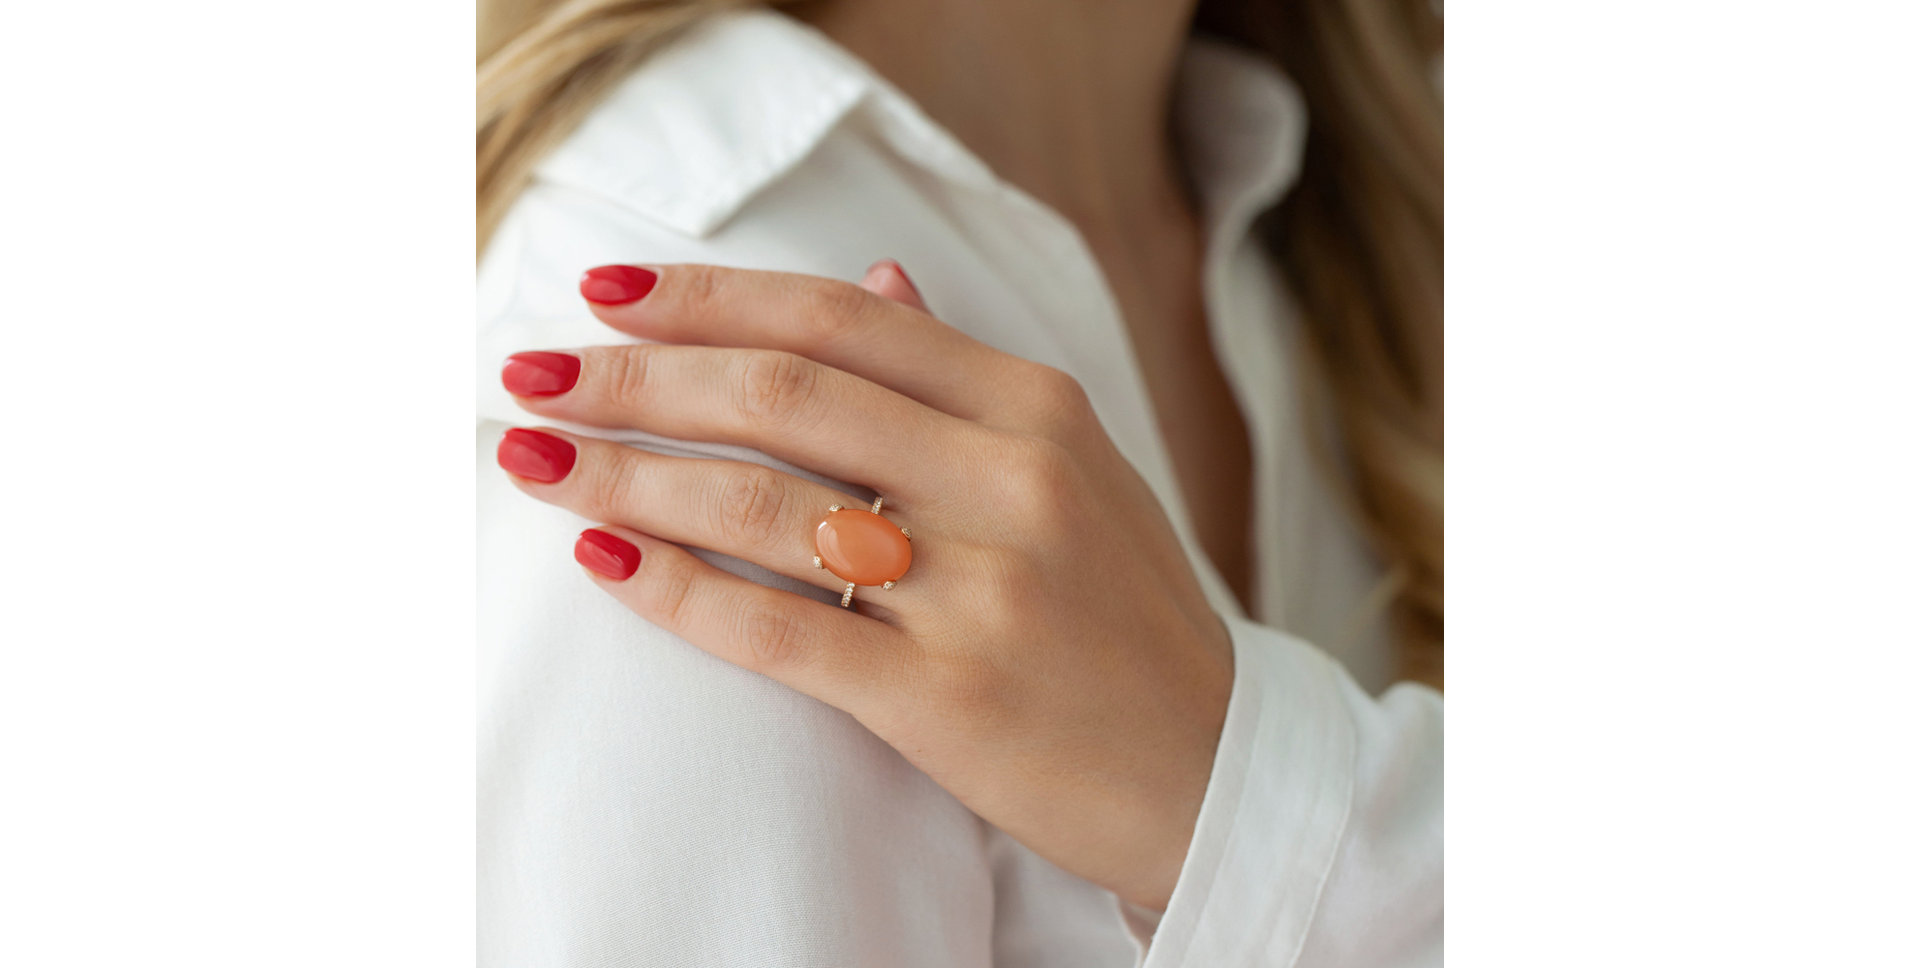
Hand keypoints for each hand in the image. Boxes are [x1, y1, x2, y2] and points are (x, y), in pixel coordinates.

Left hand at [495, 261, 1232, 909]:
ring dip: (624, 474)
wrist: (1208, 770)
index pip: (840, 318)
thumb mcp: (1074, 467)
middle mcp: (1009, 481)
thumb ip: (964, 377)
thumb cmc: (1126, 613)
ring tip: (531, 459)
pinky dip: (674, 589)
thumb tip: (874, 277)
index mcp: (1036, 407)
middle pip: (781, 393)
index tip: (606, 293)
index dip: (710, 296)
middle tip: (531, 375)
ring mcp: (981, 590)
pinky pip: (778, 628)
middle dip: (634, 378)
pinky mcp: (945, 697)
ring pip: (761, 504)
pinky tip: (601, 557)